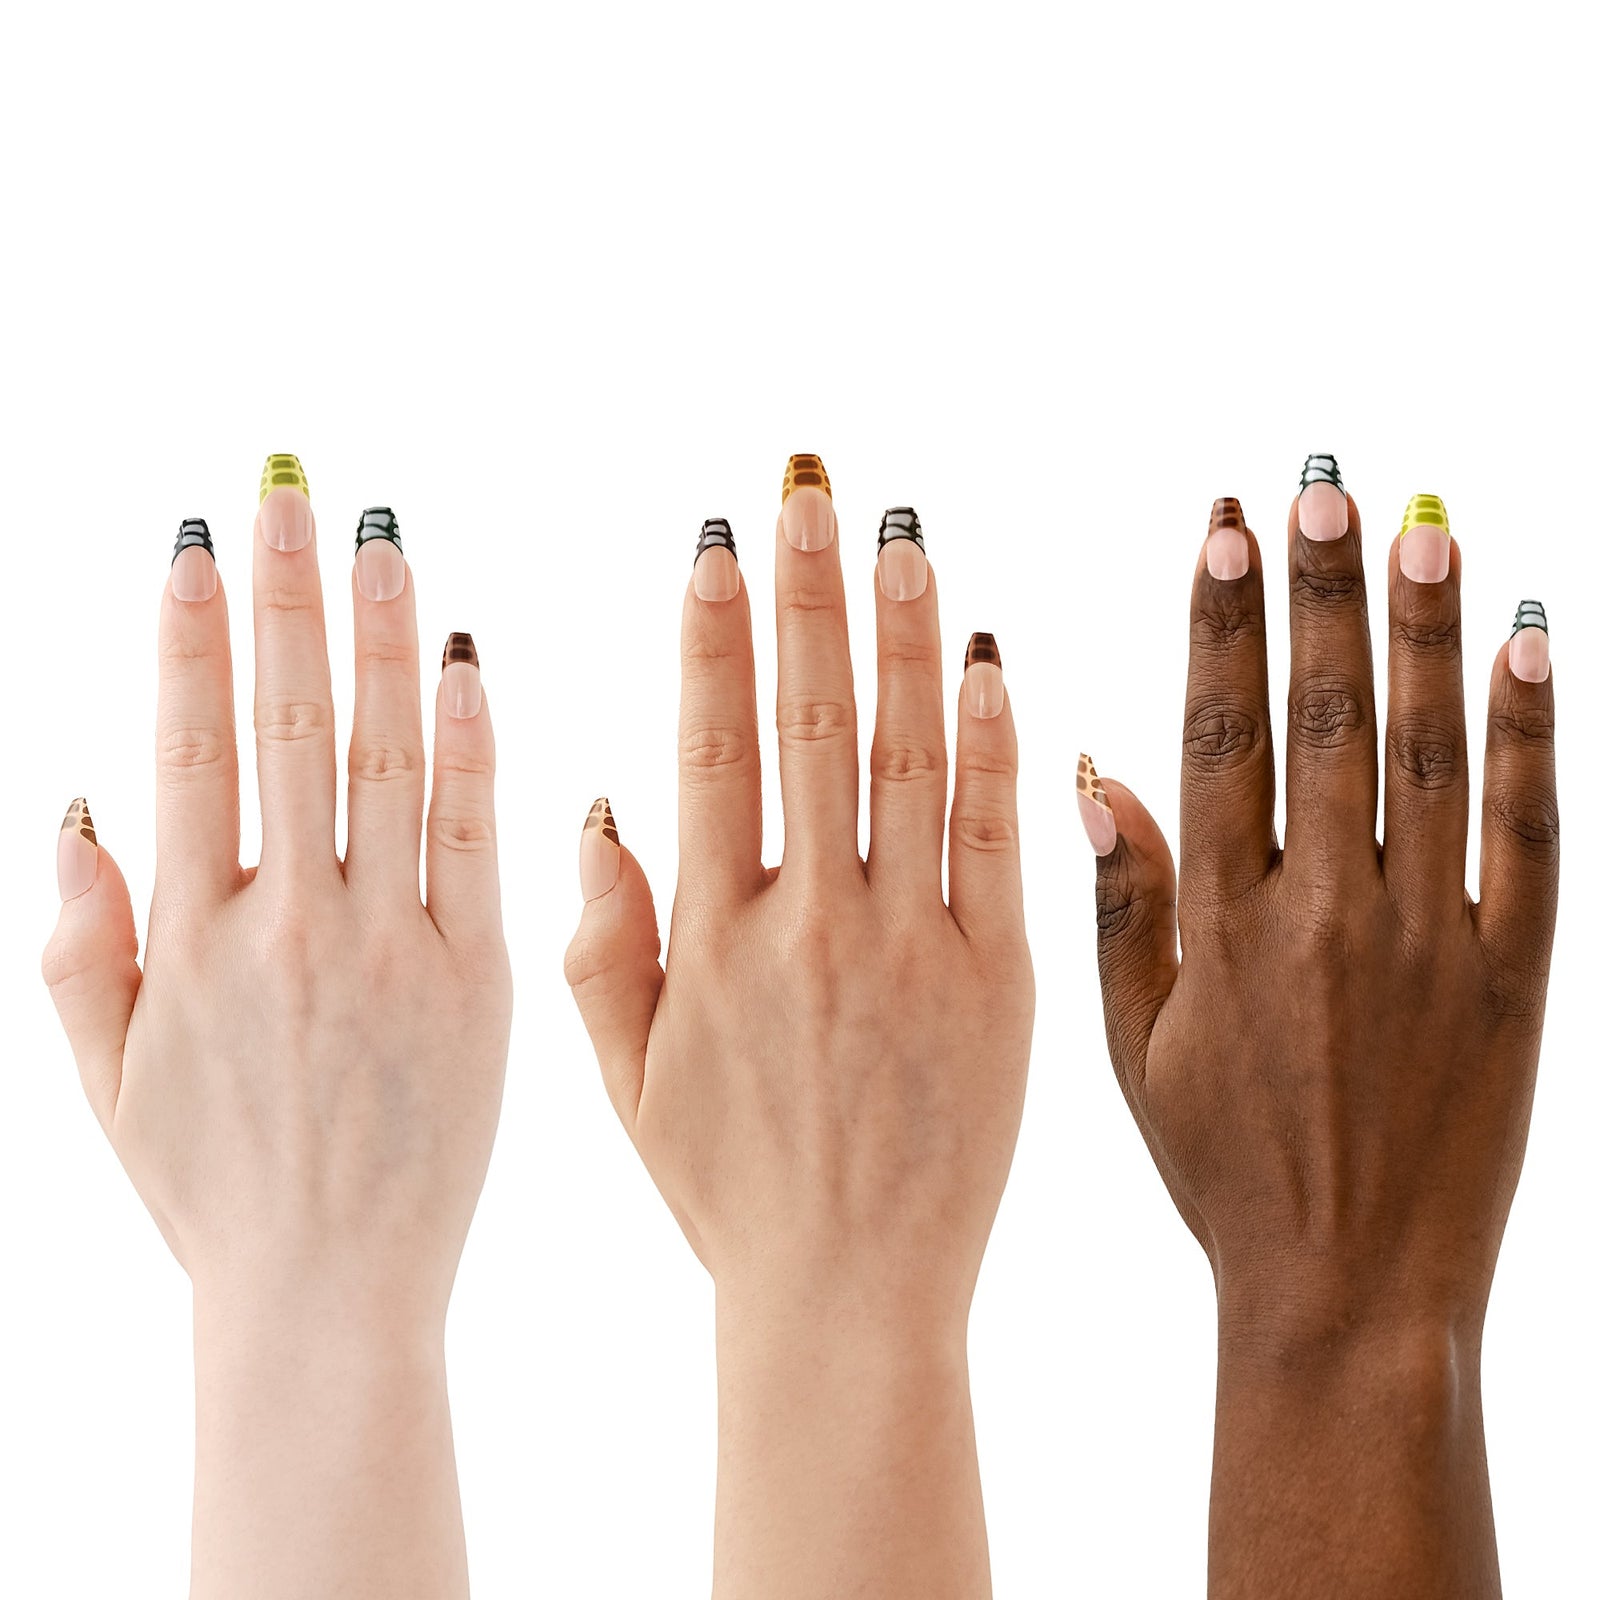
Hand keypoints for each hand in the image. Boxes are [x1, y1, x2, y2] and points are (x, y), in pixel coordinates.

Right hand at [42, 462, 510, 1599]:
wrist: (328, 1296)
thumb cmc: (215, 1189)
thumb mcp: (107, 1076)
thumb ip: (81, 937)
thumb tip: (80, 800)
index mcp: (188, 937)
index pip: (189, 746)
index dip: (190, 634)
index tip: (199, 535)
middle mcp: (286, 924)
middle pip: (285, 725)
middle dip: (286, 595)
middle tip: (292, 487)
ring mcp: (389, 947)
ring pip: (385, 761)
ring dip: (382, 639)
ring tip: (381, 537)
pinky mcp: (479, 981)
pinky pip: (474, 843)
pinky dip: (473, 748)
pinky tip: (466, 660)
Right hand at [566, 461, 1033, 1597]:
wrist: (850, 1297)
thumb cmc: (728, 1190)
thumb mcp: (625, 1078)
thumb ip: (604, 937)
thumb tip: (599, 800)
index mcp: (715, 939)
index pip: (714, 748)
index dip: (715, 635)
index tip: (720, 539)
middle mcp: (813, 926)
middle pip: (811, 724)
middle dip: (806, 592)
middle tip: (806, 485)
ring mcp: (917, 949)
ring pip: (909, 759)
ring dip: (902, 634)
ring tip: (898, 530)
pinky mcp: (1006, 983)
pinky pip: (999, 841)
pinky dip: (996, 743)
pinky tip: (989, 653)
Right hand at [1083, 460, 1555, 1596]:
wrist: (1351, 1297)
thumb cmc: (1225, 1173)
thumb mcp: (1133, 1050)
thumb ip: (1123, 904)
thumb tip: (1096, 770)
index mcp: (1223, 926)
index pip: (1219, 736)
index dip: (1219, 624)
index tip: (1220, 528)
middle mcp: (1324, 915)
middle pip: (1325, 718)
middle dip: (1318, 592)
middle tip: (1318, 486)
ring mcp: (1430, 943)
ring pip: (1428, 755)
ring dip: (1424, 632)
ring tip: (1419, 527)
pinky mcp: (1517, 980)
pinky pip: (1531, 836)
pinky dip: (1532, 737)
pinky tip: (1529, 646)